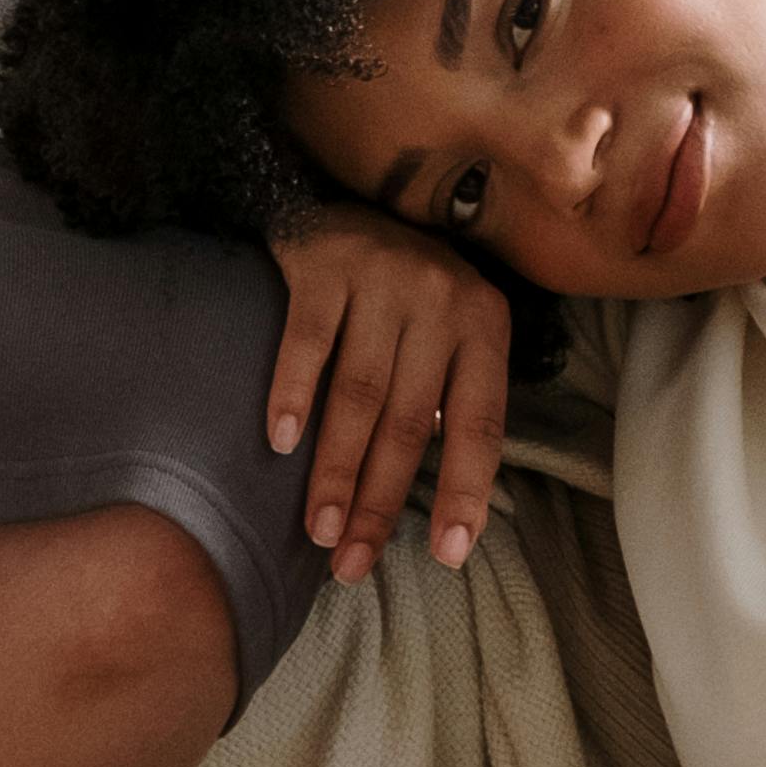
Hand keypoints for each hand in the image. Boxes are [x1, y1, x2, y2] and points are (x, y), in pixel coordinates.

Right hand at [266, 202, 516, 586]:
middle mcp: (442, 298)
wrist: (344, 204)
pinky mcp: (325, 264)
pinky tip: (281, 444)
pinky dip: (293, 394)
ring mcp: (384, 276)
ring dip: (336, 469)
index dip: (467, 491)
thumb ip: (452, 400)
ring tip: (318, 528)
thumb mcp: (450, 335)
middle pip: (411, 420)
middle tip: (352, 562)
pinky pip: (307, 342)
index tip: (448, 554)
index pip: (482, 423)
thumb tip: (447, 507)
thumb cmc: (404, 295)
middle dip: (380, 500)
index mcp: (484, 324)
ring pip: (360, 393)